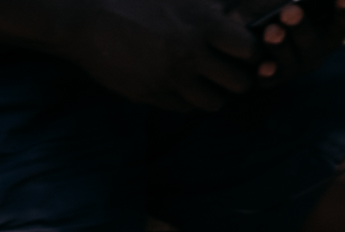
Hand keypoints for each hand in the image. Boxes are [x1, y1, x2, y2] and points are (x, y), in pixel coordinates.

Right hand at [68, 0, 268, 108]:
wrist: (91, 23)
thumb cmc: (137, 2)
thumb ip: (212, 8)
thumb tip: (237, 13)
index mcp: (204, 26)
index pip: (250, 49)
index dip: (253, 52)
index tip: (245, 50)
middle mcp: (191, 55)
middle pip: (238, 83)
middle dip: (239, 79)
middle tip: (231, 73)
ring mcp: (170, 79)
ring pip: (213, 102)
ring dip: (216, 94)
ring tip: (209, 84)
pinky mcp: (150, 95)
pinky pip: (183, 108)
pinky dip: (189, 100)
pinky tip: (182, 87)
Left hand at [244, 0, 344, 79]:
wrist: (255, 28)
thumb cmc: (282, 7)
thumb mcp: (295, 2)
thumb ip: (302, 1)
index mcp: (331, 29)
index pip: (344, 21)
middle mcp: (317, 52)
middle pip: (313, 45)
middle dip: (301, 28)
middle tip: (290, 10)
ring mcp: (296, 68)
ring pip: (292, 62)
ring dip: (281, 46)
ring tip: (270, 29)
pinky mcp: (272, 78)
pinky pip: (270, 79)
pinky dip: (267, 72)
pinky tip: (263, 65)